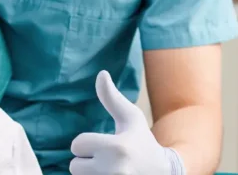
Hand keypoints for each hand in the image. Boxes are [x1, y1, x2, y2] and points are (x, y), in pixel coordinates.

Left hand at [69, 70, 184, 174]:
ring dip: (90, 174)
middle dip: (86, 162)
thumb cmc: (143, 142)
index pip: (77, 145)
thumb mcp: (131, 118)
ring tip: (109, 170)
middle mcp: (114, 170)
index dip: (86, 143)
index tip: (102, 145)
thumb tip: (101, 73)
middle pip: (74, 166)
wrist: (163, 173)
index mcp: (116, 148)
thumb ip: (111, 98)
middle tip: (106, 160)